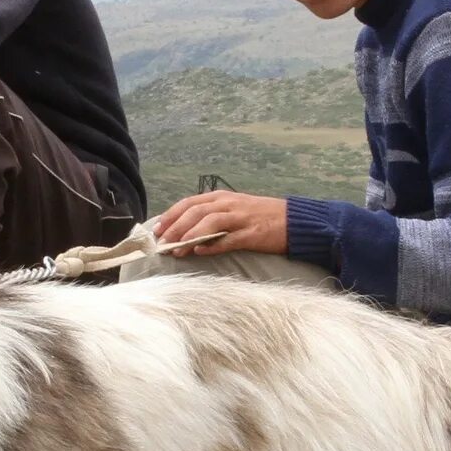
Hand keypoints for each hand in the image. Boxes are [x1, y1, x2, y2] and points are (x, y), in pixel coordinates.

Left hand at [151, 189, 290, 256]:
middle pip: (195, 212)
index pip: (189, 203)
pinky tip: (201, 253)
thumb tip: (184, 232)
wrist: (294, 220)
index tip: (157, 230)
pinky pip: (228, 239)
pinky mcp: (252, 234)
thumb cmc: (260, 217)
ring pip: (209, 222)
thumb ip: (211, 217)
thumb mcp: (233, 210)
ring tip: (177, 250)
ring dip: (190, 237)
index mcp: (221, 197)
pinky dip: (213, 246)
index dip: (170, 216)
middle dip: (175, 228)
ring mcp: (240, 218)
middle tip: (162, 243)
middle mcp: (229, 204)